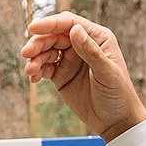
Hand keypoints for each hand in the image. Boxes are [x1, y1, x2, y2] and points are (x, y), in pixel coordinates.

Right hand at [20, 12, 145, 140]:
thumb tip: (75, 29)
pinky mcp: (61, 74)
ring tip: (30, 71)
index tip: (33, 28)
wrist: (116, 121)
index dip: (50, 24)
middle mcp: (82, 45)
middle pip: (54, 36)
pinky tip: (33, 78)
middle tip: (27, 54)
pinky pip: (44, 67)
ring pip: (46, 51)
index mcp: (97, 38)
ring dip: (35, 58)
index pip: (70, 24)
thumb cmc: (118, 95)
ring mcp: (70, 59)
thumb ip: (91, 52)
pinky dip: (36, 70)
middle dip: (38, 43)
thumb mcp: (107, 73)